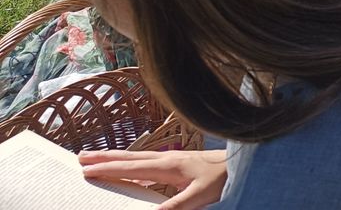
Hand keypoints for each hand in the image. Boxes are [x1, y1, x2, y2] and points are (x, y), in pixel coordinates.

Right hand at [79, 149, 227, 209]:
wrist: (239, 163)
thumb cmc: (221, 177)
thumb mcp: (199, 196)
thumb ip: (176, 207)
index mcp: (167, 166)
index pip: (130, 167)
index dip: (107, 168)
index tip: (85, 169)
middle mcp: (165, 159)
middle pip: (128, 158)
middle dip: (104, 157)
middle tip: (79, 157)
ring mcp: (170, 160)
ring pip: (135, 160)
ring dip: (115, 160)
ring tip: (96, 160)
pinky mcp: (175, 164)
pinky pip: (146, 166)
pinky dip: (130, 167)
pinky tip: (126, 173)